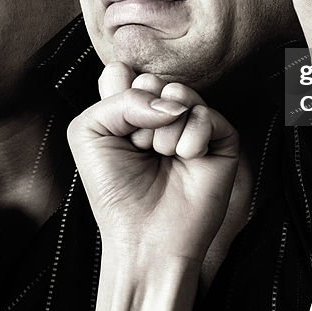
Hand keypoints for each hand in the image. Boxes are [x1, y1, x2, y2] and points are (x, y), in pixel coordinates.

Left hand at [68, 64, 239, 264]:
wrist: (144, 239)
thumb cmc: (114, 190)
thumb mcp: (89, 133)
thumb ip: (120, 98)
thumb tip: (173, 102)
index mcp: (130, 107)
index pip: (123, 70)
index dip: (116, 96)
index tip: (116, 131)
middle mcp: (162, 111)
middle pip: (151, 79)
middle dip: (138, 116)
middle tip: (139, 149)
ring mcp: (192, 123)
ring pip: (180, 93)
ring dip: (163, 132)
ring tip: (162, 157)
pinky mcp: (221, 139)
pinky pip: (206, 115)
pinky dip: (191, 139)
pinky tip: (186, 160)